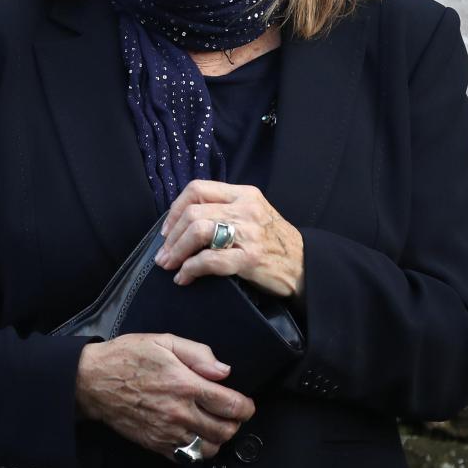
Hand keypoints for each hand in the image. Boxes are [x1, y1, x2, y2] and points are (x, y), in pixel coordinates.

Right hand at [75, 334, 255, 461]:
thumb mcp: (164, 341)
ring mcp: (167, 433)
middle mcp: (179, 413)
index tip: (247, 404)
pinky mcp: (155, 445)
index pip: (230, 405)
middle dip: (236, 424)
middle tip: (233, 414)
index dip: (246, 407)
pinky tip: (195, 435)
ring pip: (208, 450)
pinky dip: (197, 451)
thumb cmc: (127, 357)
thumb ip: (198, 354)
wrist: (93, 381)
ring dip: (218, 439)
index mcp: (185, 385)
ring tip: (215, 425)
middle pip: (224, 432)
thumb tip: (224, 370)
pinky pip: (186, 458)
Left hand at [154, 179, 304, 297]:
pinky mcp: (250, 258)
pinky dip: (190, 269)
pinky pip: (210, 260)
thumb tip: (183, 221)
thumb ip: (224, 210)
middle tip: (164, 255)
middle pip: (193, 212)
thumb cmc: (273, 241)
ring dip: (177, 251)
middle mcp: (245, 209)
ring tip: (169, 266)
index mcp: (243, 194)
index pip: (197, 189)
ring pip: (198, 231)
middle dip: (171, 236)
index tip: (167, 230)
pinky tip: (184, 278)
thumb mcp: (253, 213)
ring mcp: (249, 233)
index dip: (175, 209)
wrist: (304, 265)